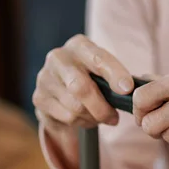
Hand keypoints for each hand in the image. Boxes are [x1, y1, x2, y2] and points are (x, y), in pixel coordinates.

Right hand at [32, 34, 133, 168]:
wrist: (61, 85)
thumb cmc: (92, 75)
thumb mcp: (105, 68)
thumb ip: (117, 76)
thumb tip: (129, 91)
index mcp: (79, 45)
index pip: (98, 59)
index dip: (115, 74)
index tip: (127, 89)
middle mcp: (58, 58)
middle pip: (81, 88)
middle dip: (102, 107)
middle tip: (115, 118)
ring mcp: (45, 78)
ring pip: (74, 107)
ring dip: (93, 117)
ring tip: (100, 116)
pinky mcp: (38, 98)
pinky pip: (66, 118)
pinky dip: (81, 122)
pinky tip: (86, 118)